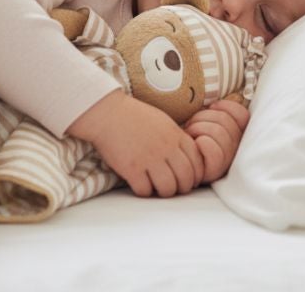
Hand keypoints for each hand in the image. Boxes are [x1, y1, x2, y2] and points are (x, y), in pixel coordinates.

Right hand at [68, 90, 201, 198]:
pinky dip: (143, 191)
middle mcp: (166, 148)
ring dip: (163, 192)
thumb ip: (177, 138)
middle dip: (182, 187)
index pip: (198, 163)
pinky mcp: (132, 169)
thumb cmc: (132, 116)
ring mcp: (149, 159)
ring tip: (156, 188)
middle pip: (186, 179)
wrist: (106, 113)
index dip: (196, 175)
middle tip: (173, 187)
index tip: (188, 179)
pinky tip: (139, 183)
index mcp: (176, 135)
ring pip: (168, 189)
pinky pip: (145, 191)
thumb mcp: (162, 121)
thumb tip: (188, 157)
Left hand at [183, 94, 250, 184]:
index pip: (243, 116)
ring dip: (198, 128)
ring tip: (190, 135)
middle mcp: (235, 149)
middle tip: (192, 125)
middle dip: (203, 117)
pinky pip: (211, 147)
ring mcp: (226, 162)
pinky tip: (193, 145)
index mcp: (235, 135)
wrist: (170, 155)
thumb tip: (215, 103)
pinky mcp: (214, 170)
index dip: (227, 107)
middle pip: (226, 121)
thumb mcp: (200, 118)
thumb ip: (214, 110)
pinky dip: (200, 142)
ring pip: (218, 131)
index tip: (211, 107)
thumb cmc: (184, 135)